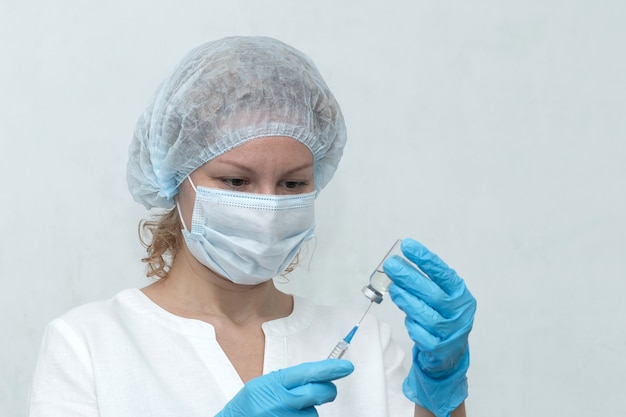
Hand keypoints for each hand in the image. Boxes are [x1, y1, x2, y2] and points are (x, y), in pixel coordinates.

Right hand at [215, 359, 353, 416]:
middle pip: (318, 393)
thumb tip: (317, 376)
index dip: (330, 368)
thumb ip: (288, 381)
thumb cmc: (248, 406)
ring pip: (313, 413)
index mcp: (274, 383)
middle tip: (327, 390)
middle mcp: (281, 402)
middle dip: (327, 391)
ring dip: (307, 412)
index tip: (346, 367)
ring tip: (286, 412)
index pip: (308, 372)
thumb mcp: (263, 385)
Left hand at [383, 238, 475, 416]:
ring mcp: (451, 333)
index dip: (426, 259)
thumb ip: (424, 282)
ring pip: (427, 316)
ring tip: (393, 289)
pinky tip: (407, 317)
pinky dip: (412, 325)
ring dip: (407, 300)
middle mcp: (459, 313)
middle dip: (410, 278)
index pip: (443, 274)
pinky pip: (422, 336)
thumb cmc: (441, 316)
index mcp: (460, 294)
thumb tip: (398, 265)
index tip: (408, 246)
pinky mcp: (440, 350)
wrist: (450, 353)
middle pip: (433, 294)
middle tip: (392, 266)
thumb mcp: (439, 296)